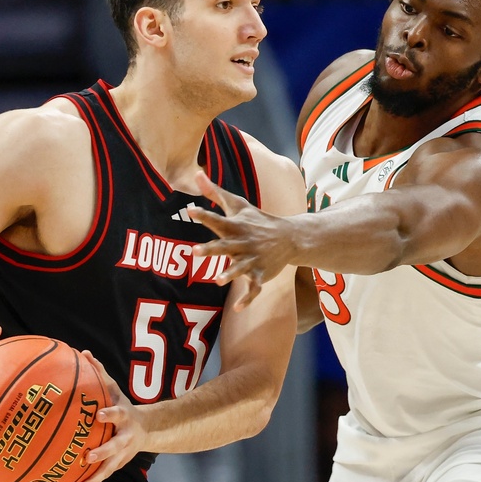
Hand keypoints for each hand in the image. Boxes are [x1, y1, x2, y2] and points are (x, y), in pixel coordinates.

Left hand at [66, 351, 144, 481]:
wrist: (148, 431)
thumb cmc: (123, 408)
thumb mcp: (115, 390)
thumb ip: (100, 373)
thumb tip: (84, 353)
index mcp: (125, 417)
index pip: (118, 414)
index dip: (110, 414)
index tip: (99, 414)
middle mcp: (125, 438)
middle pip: (115, 447)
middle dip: (103, 452)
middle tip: (88, 456)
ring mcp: (121, 456)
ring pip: (106, 470)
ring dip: (91, 479)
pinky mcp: (114, 467)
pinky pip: (97, 479)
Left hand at [187, 171, 296, 309]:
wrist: (289, 237)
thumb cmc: (257, 220)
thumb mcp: (237, 204)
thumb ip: (214, 192)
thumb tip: (196, 172)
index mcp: (236, 227)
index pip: (217, 220)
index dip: (204, 215)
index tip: (191, 211)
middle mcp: (243, 243)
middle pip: (224, 246)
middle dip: (211, 249)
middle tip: (194, 251)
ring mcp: (253, 259)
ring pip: (240, 268)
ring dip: (230, 273)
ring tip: (218, 280)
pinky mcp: (261, 274)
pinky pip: (254, 288)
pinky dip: (248, 299)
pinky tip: (238, 308)